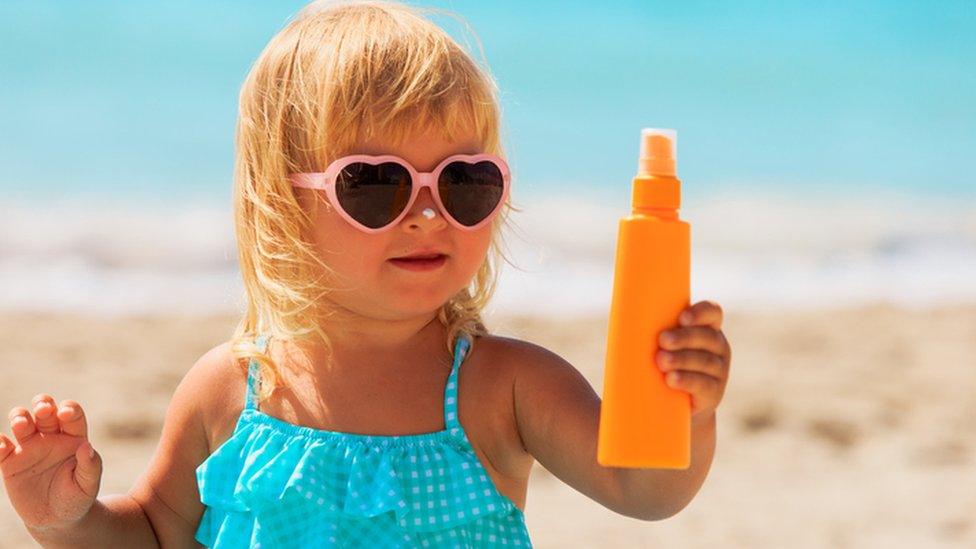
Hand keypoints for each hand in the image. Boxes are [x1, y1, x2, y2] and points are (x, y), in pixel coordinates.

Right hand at [0, 394, 101, 530]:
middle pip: (45, 411)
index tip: (65, 414)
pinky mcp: (10, 463)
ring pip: (22, 422)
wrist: (57, 519)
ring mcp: (30, 448)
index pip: (72, 415)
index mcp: (73, 438)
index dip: (69, 409)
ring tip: (21, 424)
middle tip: (43, 409)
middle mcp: (51, 437)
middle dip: (43, 404)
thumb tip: (88, 447)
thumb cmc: (77, 497)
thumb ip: (90, 466)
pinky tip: (2, 446)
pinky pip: (1, 448)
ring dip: (20, 417)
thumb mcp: (88, 485)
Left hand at [655, 300, 730, 420]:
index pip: (712, 312)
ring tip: (662, 361)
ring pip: (706, 361)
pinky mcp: (714, 393)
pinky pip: (704, 385)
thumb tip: (623, 320)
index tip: (681, 318)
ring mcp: (719, 371)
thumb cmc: (661, 364)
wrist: (673, 406)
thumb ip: (652, 330)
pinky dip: (686, 380)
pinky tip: (671, 379)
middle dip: (684, 337)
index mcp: (707, 328)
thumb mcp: (661, 345)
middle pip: (707, 337)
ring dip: (682, 359)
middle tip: (662, 340)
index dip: (701, 312)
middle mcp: (718, 347)